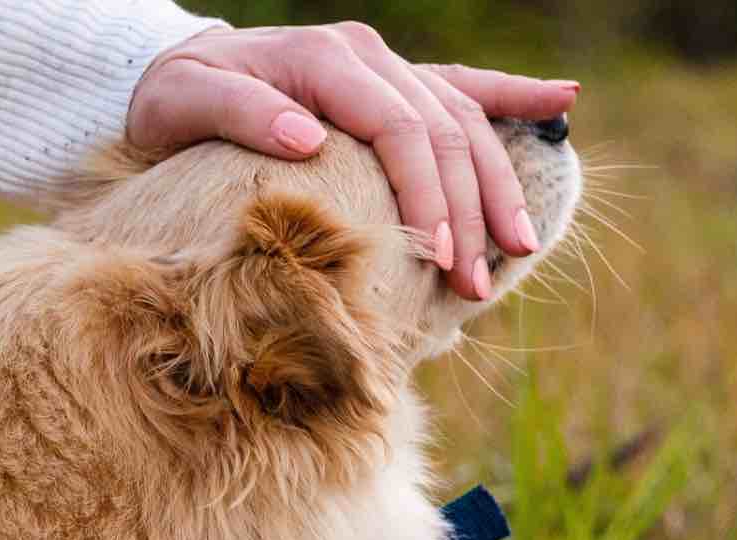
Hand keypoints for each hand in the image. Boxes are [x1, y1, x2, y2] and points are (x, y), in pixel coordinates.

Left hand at [126, 23, 578, 300]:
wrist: (179, 73)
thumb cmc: (175, 99)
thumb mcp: (182, 103)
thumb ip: (238, 113)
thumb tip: (306, 137)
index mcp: (325, 58)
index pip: (398, 128)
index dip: (427, 194)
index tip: (440, 258)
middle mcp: (367, 57)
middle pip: (443, 131)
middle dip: (469, 210)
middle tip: (477, 285)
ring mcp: (387, 66)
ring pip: (465, 119)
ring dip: (497, 185)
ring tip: (520, 246)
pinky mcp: (393, 83)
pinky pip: (464, 86)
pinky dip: (514, 95)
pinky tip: (561, 102)